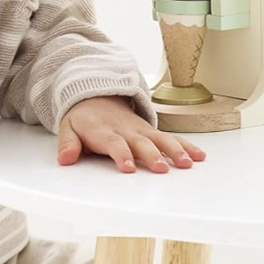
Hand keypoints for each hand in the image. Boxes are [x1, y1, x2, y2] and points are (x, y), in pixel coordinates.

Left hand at [57, 95, 206, 172]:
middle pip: (141, 142)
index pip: (114, 143)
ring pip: (160, 139)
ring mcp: (140, 130)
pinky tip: (199, 156)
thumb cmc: (83, 118)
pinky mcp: (151, 131)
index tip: (127, 168)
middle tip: (162, 168)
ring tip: (187, 163)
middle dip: (152, 155)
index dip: (121, 155)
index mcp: (103, 130)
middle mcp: (125, 130)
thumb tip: (65, 159)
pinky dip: (185, 146)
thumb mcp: (68, 128)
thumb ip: (68, 144)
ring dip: (174, 151)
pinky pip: (170, 138)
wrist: (96, 95)